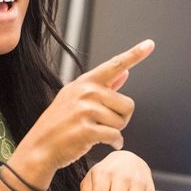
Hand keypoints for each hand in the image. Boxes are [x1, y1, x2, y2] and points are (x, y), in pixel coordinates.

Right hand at [22, 39, 154, 172]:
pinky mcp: (87, 129)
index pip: (114, 65)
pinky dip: (114, 143)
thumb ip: (103, 86)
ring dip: (114, 132)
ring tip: (95, 132)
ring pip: (122, 122)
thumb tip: (125, 73)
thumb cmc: (59, 124)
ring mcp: (85, 110)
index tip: (150, 44)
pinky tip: (103, 144)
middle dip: (121, 118)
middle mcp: (86, 92)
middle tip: (102, 124)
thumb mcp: (76, 99)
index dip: (134, 54)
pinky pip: (115, 136)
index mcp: (85, 82)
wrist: (40, 147)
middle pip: (128, 104)